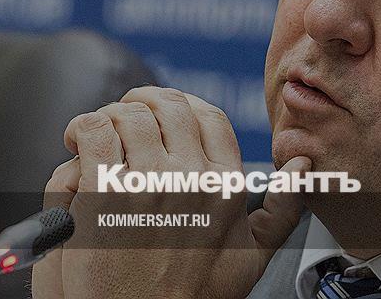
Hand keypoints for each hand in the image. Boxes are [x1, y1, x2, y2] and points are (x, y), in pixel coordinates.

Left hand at [32, 86, 310, 298]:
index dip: (180, 104)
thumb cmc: (189, 298)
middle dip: (141, 102)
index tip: (160, 112)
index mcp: (225, 187)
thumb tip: (303, 164)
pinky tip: (77, 141)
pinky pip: (93, 132)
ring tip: (95, 134)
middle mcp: (190, 179)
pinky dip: (81, 128)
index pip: (207, 115)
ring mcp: (146, 184)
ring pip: (126, 114)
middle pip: (166, 106)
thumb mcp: (251, 257)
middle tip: (123, 116)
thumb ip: (282, 209)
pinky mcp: (103, 194)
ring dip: (107, 116)